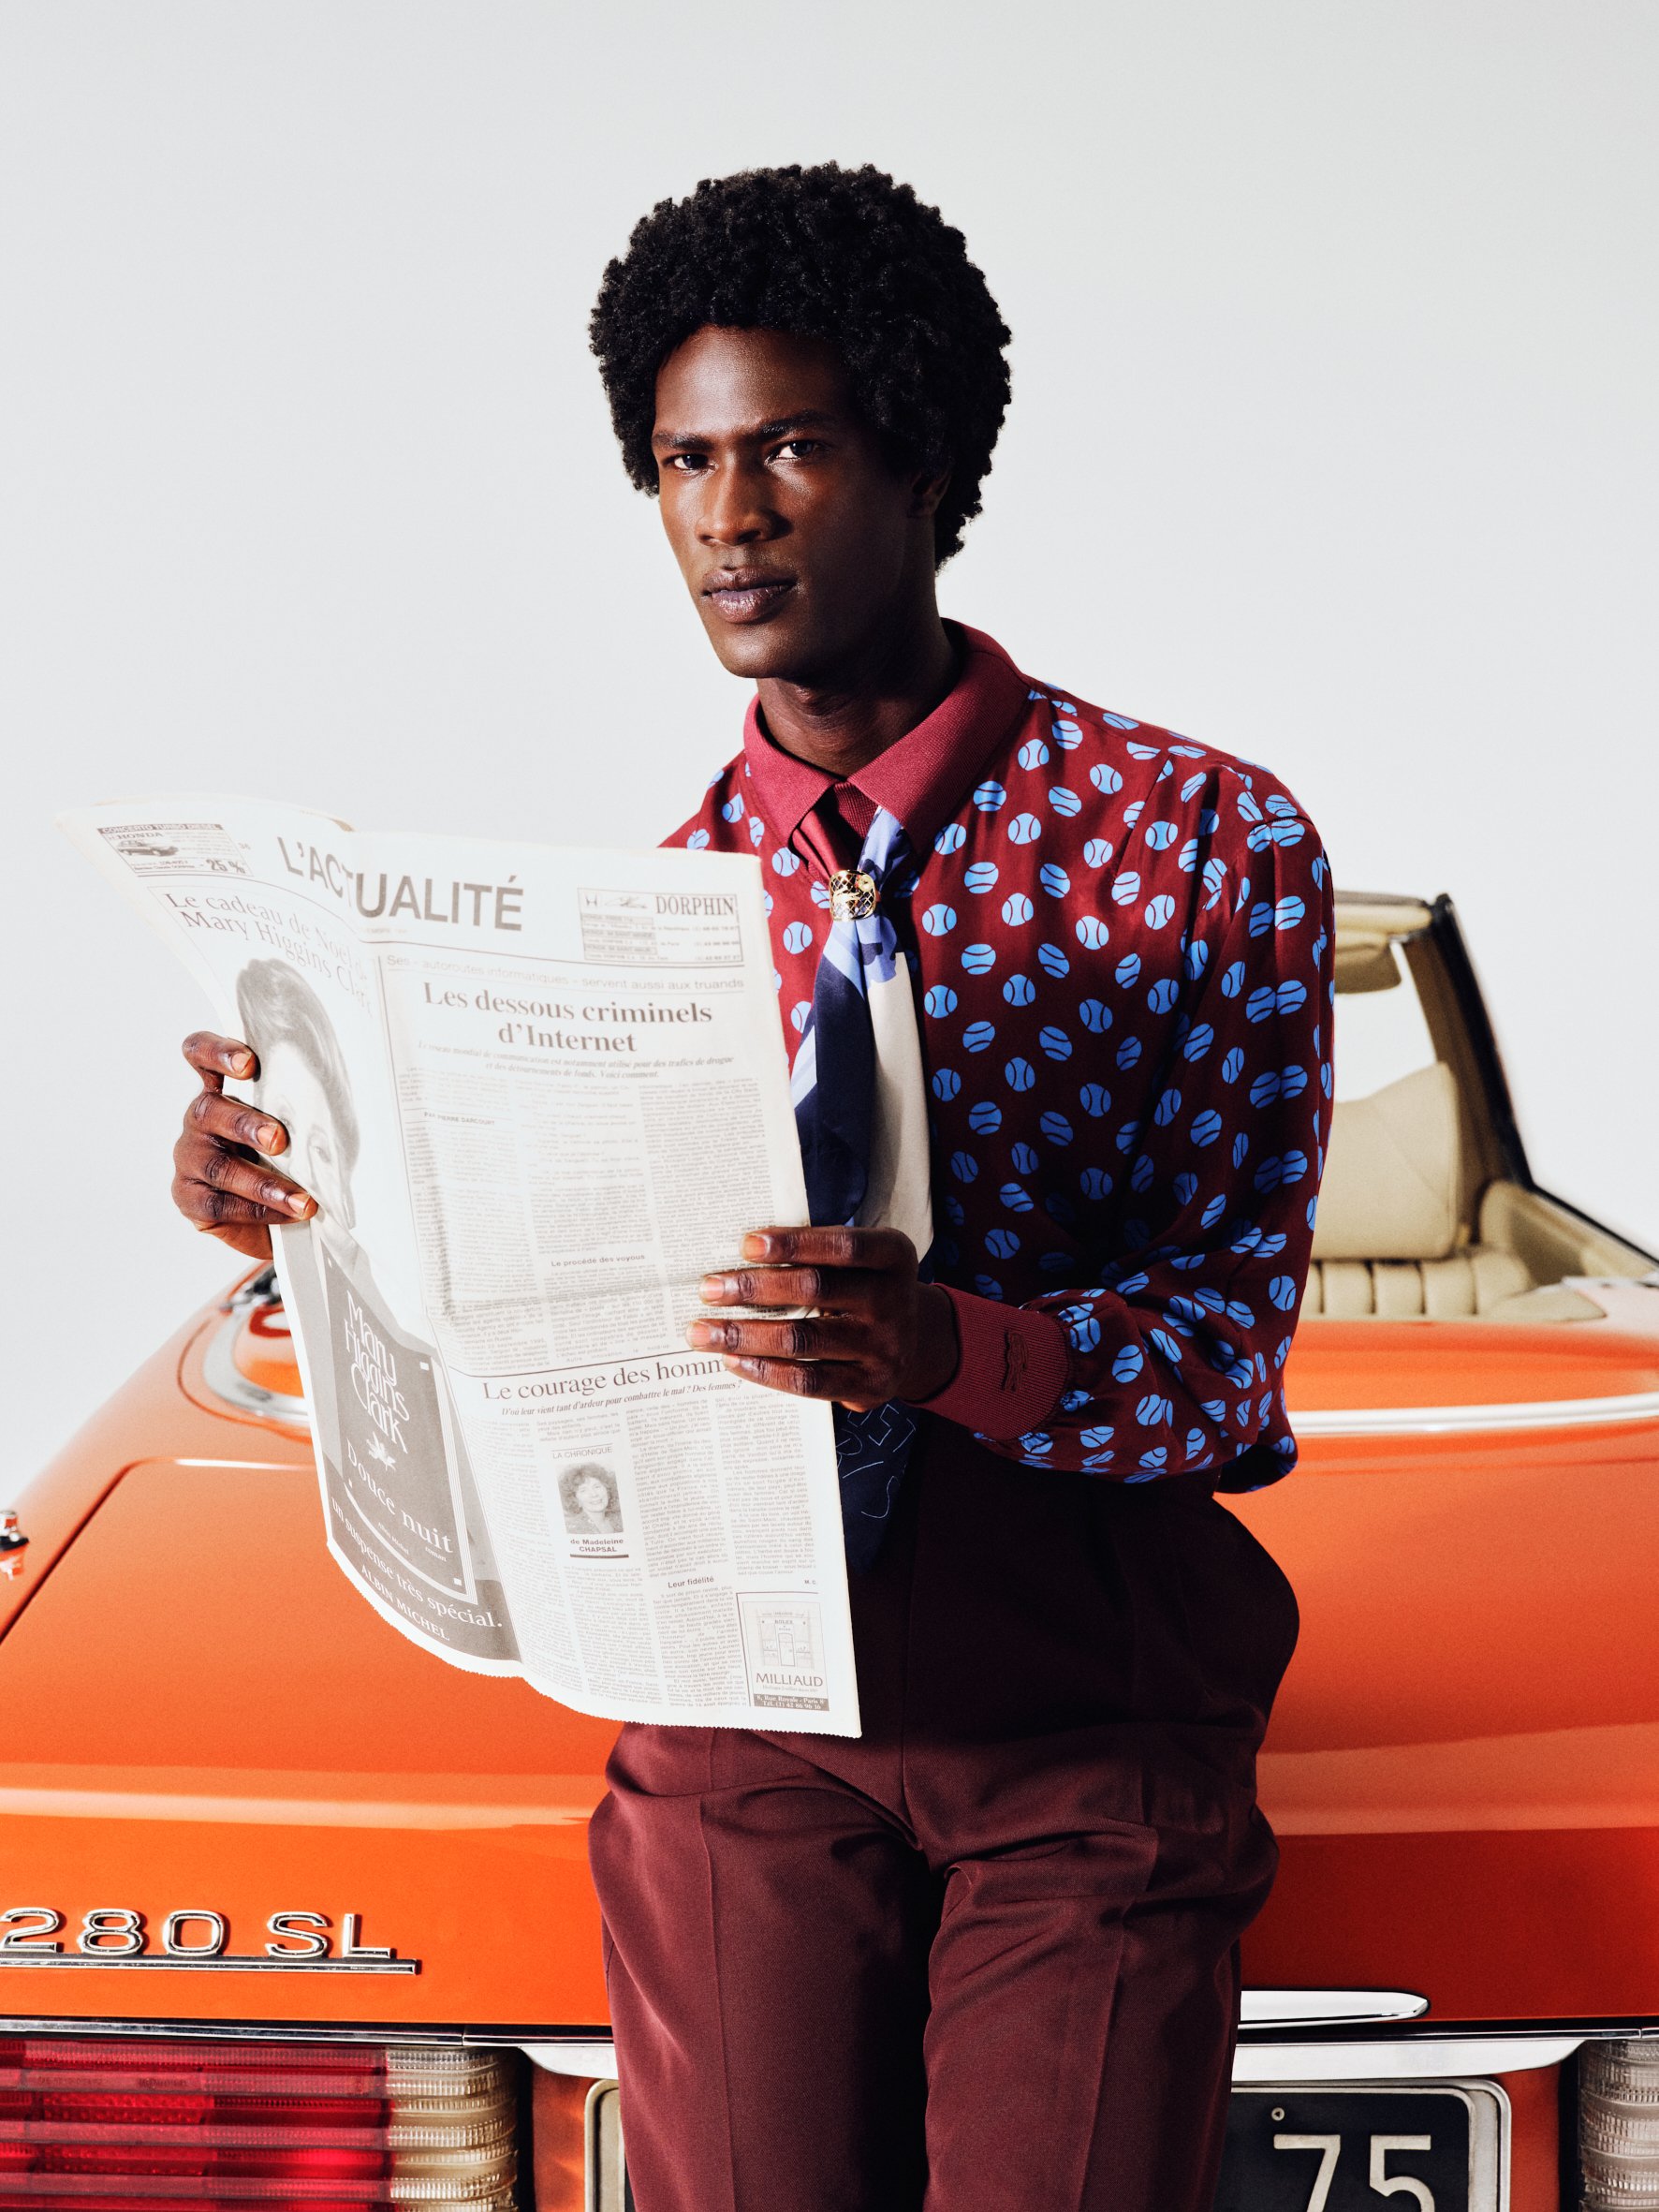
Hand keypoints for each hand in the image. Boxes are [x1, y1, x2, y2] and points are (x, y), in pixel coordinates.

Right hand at [171, 1031, 315, 1261]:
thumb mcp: (299, 1128)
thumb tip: (340, 1106)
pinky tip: (289, 1214)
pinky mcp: (189, 1198)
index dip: (217, 1052)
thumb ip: (301, 1110)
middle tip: (279, 1139)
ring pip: (218, 1166)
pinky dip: (259, 1210)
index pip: (202, 1054)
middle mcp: (200, 1120)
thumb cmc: (292, 1159)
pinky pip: (219, 1204)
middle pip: (208, 1110)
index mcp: (223, 1089)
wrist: (278, 1216)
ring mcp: (191, 1159)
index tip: (248, 1064)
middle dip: (246, 1124)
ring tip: (302, 1199)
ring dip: (263, 1182)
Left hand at [686, 1226, 958, 1408]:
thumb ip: (818, 1255)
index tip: (746, 1243)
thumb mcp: (861, 1261)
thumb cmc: (866, 1289)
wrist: (917, 1344)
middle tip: (709, 1288)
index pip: (843, 1246)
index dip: (794, 1244)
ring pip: (804, 1339)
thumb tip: (739, 1258)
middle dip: (755, 1287)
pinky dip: (765, 1370)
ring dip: (745, 1334)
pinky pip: (808, 1381)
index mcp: (894, 1256)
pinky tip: (733, 1361)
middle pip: (816, 1289)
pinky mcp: (870, 1386)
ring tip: (703, 1331)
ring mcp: (885, 1347)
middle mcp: (895, 1301)